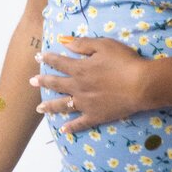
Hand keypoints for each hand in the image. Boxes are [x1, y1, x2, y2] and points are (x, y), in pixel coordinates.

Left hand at [33, 35, 149, 133]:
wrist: (140, 85)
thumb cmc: (123, 61)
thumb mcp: (103, 45)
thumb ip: (82, 44)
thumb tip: (63, 41)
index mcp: (79, 68)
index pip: (59, 62)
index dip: (48, 58)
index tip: (37, 57)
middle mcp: (78, 87)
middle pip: (57, 84)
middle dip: (43, 81)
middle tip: (31, 81)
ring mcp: (85, 104)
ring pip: (63, 105)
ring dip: (50, 106)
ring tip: (39, 108)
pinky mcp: (95, 116)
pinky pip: (80, 123)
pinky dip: (71, 127)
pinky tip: (63, 130)